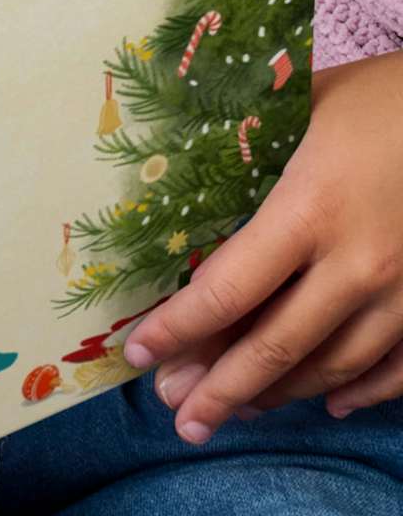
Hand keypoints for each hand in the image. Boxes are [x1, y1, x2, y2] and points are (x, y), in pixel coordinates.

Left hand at [123, 49, 402, 440]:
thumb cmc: (378, 96)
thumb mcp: (299, 109)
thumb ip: (240, 149)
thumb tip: (170, 169)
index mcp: (308, 213)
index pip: (227, 291)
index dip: (177, 330)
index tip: (138, 354)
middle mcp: (359, 264)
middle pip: (276, 346)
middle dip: (221, 389)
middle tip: (180, 419)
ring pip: (334, 364)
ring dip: (280, 394)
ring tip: (233, 411)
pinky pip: (399, 366)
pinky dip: (363, 390)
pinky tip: (330, 403)